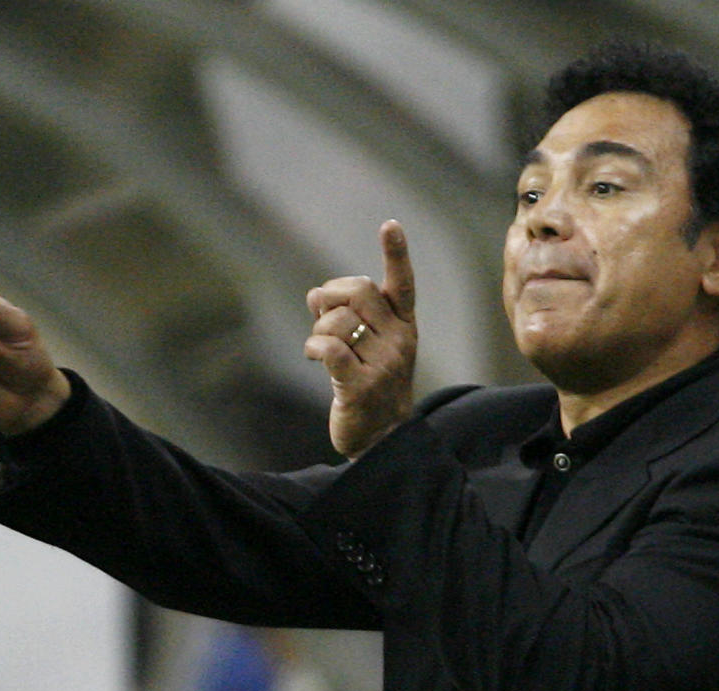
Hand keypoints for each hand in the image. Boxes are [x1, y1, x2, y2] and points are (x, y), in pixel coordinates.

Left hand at [304, 220, 416, 458]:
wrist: (382, 437)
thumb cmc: (370, 384)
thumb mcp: (370, 346)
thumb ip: (350, 316)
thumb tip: (316, 294)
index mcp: (405, 326)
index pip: (402, 284)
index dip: (396, 254)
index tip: (390, 225)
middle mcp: (400, 341)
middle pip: (359, 292)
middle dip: (331, 296)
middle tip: (320, 313)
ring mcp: (383, 364)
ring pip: (339, 321)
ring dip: (318, 329)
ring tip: (320, 347)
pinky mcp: (361, 386)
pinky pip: (329, 348)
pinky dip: (313, 346)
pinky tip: (314, 357)